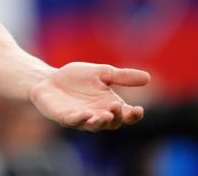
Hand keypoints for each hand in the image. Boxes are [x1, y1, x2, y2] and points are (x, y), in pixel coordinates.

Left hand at [28, 62, 149, 131]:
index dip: (133, 115)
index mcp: (109, 105)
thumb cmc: (76, 78)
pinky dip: (80, 119)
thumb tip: (148, 78)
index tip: (139, 110)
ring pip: (94, 126)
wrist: (49, 79)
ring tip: (105, 115)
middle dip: (117, 117)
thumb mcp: (102, 73)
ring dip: (100, 122)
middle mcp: (98, 115)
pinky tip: (85, 114)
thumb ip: (122, 76)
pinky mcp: (65, 118)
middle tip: (117, 107)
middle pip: (112, 123)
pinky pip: (74, 122)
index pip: (126, 115)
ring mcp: (81, 118)